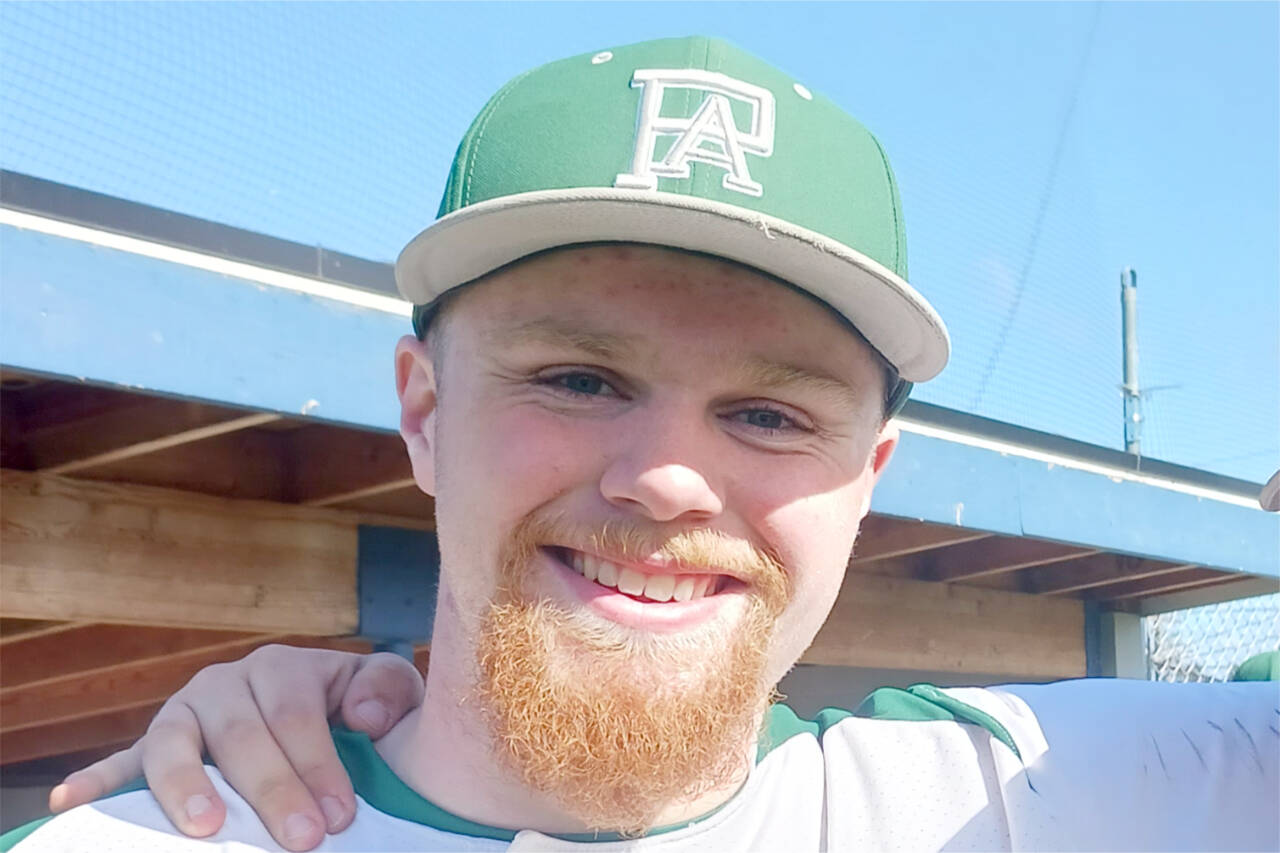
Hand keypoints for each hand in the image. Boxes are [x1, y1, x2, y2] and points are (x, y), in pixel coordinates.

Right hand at [48, 644, 424, 850]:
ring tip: (205, 828)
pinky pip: (122, 761)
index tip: (340, 815)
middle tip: (302, 841)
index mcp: (284, 668)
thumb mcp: (385, 693)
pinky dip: (96, 779)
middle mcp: (228, 683)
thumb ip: (387, 690)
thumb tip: (362, 717)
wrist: (332, 714)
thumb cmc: (358, 712)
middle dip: (272, 789)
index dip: (317, 763)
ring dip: (184, 785)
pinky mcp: (155, 747)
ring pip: (174, 742)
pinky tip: (71, 800)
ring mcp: (186, 714)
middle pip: (242, 734)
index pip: (295, 714)